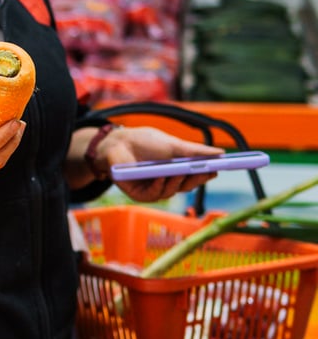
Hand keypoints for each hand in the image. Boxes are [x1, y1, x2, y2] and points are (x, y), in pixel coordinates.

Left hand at [100, 125, 223, 202]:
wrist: (118, 143)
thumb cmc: (145, 143)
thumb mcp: (173, 145)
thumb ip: (195, 151)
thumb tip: (220, 152)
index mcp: (175, 170)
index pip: (194, 176)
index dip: (205, 174)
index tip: (217, 169)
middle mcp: (165, 182)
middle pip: (185, 186)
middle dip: (196, 179)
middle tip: (205, 172)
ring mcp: (152, 189)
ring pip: (171, 191)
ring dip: (176, 182)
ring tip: (180, 171)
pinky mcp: (139, 194)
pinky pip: (153, 194)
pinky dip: (158, 186)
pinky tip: (161, 177)